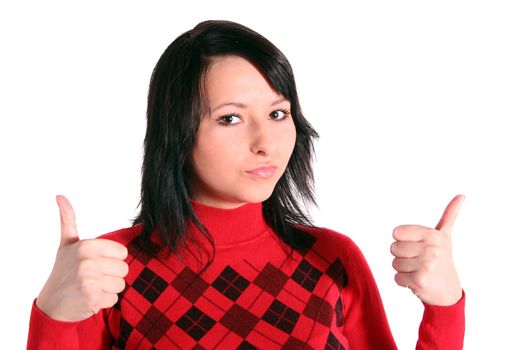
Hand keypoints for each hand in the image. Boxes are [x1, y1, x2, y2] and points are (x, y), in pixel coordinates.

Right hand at [36, 195, 128, 320]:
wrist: (51, 304)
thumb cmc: (63, 271)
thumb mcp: (66, 244)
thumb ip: (68, 220)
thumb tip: (60, 196)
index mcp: (87, 246)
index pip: (122, 253)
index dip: (112, 259)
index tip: (97, 263)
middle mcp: (88, 262)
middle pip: (124, 269)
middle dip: (111, 275)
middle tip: (93, 277)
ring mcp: (89, 281)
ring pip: (121, 284)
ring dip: (108, 289)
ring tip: (92, 287)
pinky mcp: (92, 299)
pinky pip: (114, 298)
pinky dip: (104, 301)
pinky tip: (90, 298)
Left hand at [390, 194, 464, 305]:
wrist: (449, 290)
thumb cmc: (442, 259)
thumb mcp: (444, 236)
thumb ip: (449, 215)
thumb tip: (461, 196)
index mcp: (433, 235)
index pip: (396, 233)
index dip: (402, 241)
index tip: (416, 246)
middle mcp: (431, 248)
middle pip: (393, 248)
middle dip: (402, 256)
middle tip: (418, 261)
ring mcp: (427, 265)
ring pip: (394, 263)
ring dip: (403, 269)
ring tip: (419, 270)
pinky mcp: (421, 281)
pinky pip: (397, 278)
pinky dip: (404, 282)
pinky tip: (417, 281)